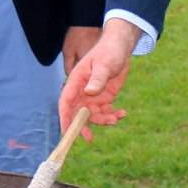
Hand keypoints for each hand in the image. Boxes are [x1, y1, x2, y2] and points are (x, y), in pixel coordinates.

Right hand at [59, 19, 140, 140]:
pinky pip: (106, 112)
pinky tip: (123, 113)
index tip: (66, 131)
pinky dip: (113, 116)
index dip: (64, 117)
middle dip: (82, 126)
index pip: (65, 102)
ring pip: (93, 116)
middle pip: (77, 113)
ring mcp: (93, 96)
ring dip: (102, 121)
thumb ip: (97, 78)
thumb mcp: (104, 64)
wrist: (121, 49)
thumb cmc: (109, 52)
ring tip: (115, 119)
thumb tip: (89, 92)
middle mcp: (82, 91)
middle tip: (89, 138)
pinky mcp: (104, 98)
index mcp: (76, 81)